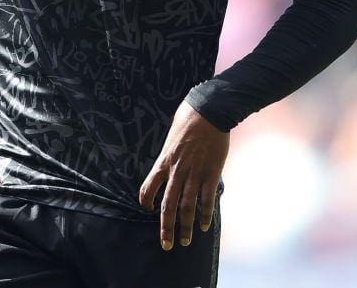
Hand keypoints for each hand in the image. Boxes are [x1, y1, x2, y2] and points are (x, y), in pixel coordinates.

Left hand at [138, 100, 228, 250]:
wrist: (208, 111)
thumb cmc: (189, 119)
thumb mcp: (171, 137)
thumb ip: (169, 154)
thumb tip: (170, 160)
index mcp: (164, 161)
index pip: (148, 187)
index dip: (146, 201)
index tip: (147, 210)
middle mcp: (176, 171)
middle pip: (167, 205)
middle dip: (166, 228)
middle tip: (166, 244)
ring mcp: (194, 174)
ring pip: (186, 207)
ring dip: (185, 227)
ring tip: (184, 241)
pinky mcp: (211, 174)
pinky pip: (206, 200)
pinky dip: (204, 215)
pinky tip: (203, 226)